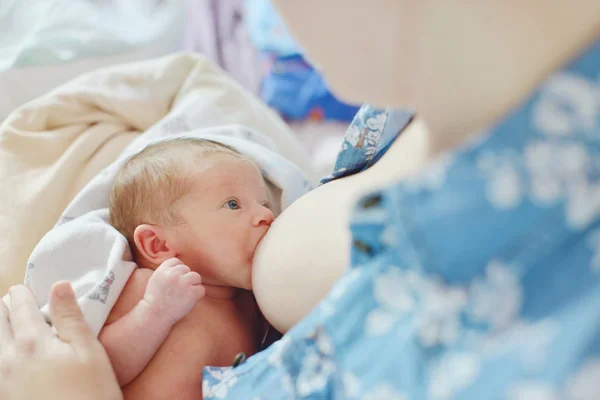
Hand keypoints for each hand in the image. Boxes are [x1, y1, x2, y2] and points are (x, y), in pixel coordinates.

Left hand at [0, 282, 121, 399]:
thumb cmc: (90, 396)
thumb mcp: (89, 353)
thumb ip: (71, 318)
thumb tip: (59, 285)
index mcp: (32, 343)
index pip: (18, 304)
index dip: (22, 292)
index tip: (26, 290)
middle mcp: (6, 360)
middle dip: (3, 309)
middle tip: (15, 306)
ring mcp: (0, 381)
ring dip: (0, 332)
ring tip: (13, 331)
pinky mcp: (3, 396)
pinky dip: (2, 354)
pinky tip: (15, 358)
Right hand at [143, 258, 204, 323]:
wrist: (155, 315)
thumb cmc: (155, 299)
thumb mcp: (156, 279)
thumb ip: (166, 270)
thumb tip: (180, 265)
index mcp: (163, 269)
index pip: (176, 262)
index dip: (177, 271)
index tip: (175, 281)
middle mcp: (174, 274)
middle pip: (187, 269)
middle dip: (184, 279)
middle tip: (178, 291)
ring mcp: (184, 282)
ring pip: (196, 277)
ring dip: (193, 285)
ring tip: (184, 295)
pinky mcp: (192, 292)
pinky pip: (201, 289)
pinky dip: (197, 296)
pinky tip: (188, 301)